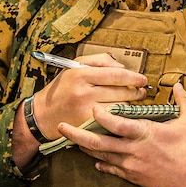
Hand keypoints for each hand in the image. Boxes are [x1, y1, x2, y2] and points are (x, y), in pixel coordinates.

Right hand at [13, 52, 147, 168]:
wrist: (42, 115)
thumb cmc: (62, 89)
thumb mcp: (75, 67)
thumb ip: (100, 61)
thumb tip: (123, 67)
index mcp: (81, 75)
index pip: (115, 74)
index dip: (133, 77)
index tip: (143, 79)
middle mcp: (83, 92)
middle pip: (120, 91)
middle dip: (136, 92)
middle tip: (142, 92)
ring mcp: (86, 110)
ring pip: (119, 106)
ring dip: (129, 104)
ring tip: (131, 101)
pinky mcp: (87, 125)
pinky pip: (112, 119)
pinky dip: (120, 116)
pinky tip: (122, 113)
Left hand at [58, 83, 185, 186]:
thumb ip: (182, 101)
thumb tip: (179, 85)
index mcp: (146, 134)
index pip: (116, 124)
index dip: (102, 116)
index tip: (92, 108)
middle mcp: (133, 150)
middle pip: (99, 142)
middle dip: (77, 134)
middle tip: (61, 126)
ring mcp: (131, 166)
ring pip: (101, 156)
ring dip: (86, 148)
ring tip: (73, 140)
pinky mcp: (133, 178)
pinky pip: (111, 170)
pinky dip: (101, 163)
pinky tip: (95, 160)